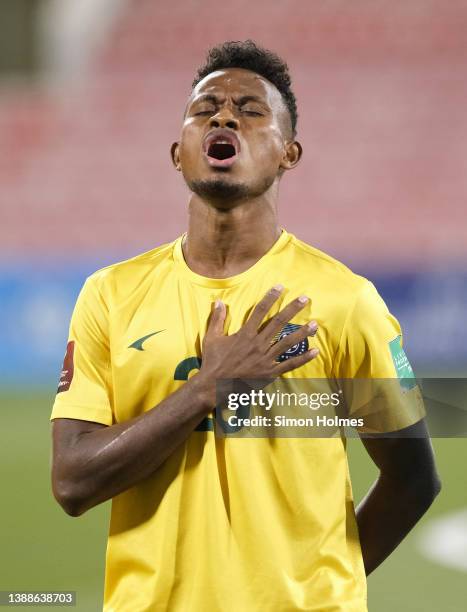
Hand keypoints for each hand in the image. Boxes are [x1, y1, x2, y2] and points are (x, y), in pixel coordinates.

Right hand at [197, 285, 318, 403]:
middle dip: (292, 309)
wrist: (214, 386)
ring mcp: (265, 359)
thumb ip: (217, 319)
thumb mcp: (212, 338)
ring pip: (288, 342)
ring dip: (302, 332)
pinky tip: (315, 351)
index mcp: (245, 334)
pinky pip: (289, 364)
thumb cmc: (213, 361)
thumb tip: (218, 301)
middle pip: (278, 322)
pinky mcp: (270, 372)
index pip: (260, 311)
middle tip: (305, 299)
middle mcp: (258, 344)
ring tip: (315, 324)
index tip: (280, 287)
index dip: (270, 297)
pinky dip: (303, 358)